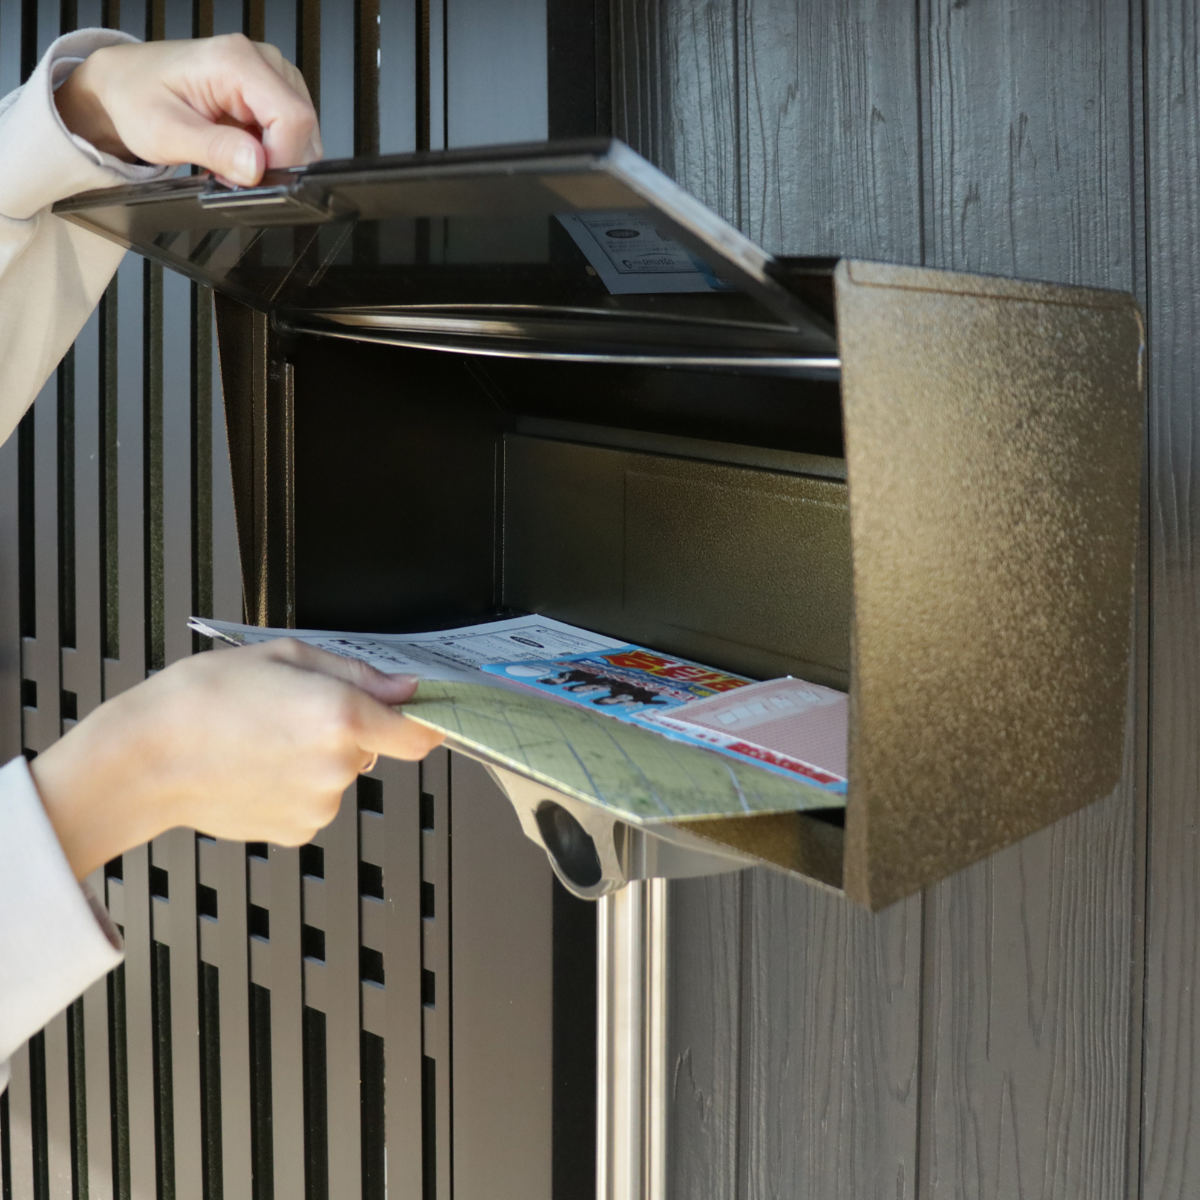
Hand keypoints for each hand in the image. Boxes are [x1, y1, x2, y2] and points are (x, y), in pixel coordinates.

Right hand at [30, 639, 443, 878]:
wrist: (141, 761)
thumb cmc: (201, 699)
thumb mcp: (282, 655)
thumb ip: (355, 672)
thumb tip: (404, 687)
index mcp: (342, 716)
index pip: (421, 732)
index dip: (424, 720)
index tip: (416, 712)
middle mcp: (338, 766)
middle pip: (372, 745)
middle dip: (346, 727)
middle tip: (292, 709)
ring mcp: (320, 805)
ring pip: (340, 773)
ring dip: (317, 757)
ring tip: (263, 739)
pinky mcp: (298, 831)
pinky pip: (315, 800)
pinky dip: (296, 785)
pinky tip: (257, 767)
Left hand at [54, 34, 320, 185]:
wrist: (123, 85)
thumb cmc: (135, 98)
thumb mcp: (165, 132)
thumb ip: (214, 149)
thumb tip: (257, 167)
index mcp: (235, 61)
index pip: (293, 118)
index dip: (282, 160)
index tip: (253, 180)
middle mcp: (260, 61)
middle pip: (303, 127)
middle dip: (276, 164)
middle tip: (234, 173)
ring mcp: (270, 75)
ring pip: (302, 134)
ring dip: (273, 160)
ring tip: (232, 161)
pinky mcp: (271, 91)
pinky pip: (291, 133)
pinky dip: (270, 153)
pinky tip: (240, 151)